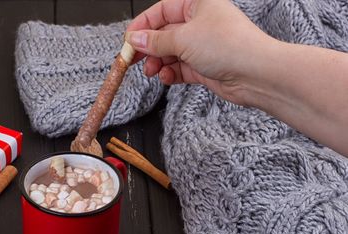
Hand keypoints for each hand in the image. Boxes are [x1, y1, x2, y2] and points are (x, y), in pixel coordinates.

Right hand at [126, 0, 274, 104]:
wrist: (255, 74)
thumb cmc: (230, 46)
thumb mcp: (183, 38)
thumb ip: (155, 40)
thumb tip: (134, 39)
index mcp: (197, 4)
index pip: (162, 10)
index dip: (142, 25)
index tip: (128, 40)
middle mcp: (200, 23)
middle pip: (163, 33)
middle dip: (148, 48)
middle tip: (133, 59)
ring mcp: (202, 46)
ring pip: (169, 53)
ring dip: (157, 63)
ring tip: (151, 71)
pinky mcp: (204, 66)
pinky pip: (179, 68)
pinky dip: (170, 73)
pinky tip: (166, 77)